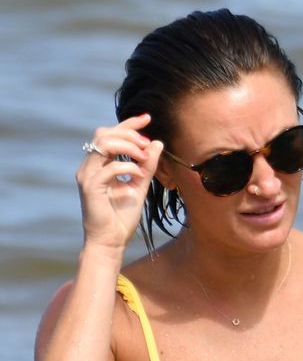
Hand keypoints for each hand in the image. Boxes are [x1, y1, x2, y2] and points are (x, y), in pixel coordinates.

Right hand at [78, 115, 163, 252]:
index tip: (147, 118)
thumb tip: (157, 143)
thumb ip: (147, 165)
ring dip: (128, 147)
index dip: (128, 124)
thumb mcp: (140, 186)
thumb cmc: (121, 217)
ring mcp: (87, 175)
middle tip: (147, 145)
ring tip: (145, 158)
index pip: (110, 134)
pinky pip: (109, 167)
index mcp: (98, 164)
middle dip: (129, 134)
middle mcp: (89, 166)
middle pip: (104, 133)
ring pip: (103, 144)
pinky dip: (128, 167)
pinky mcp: (90, 187)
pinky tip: (140, 175)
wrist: (110, 242)